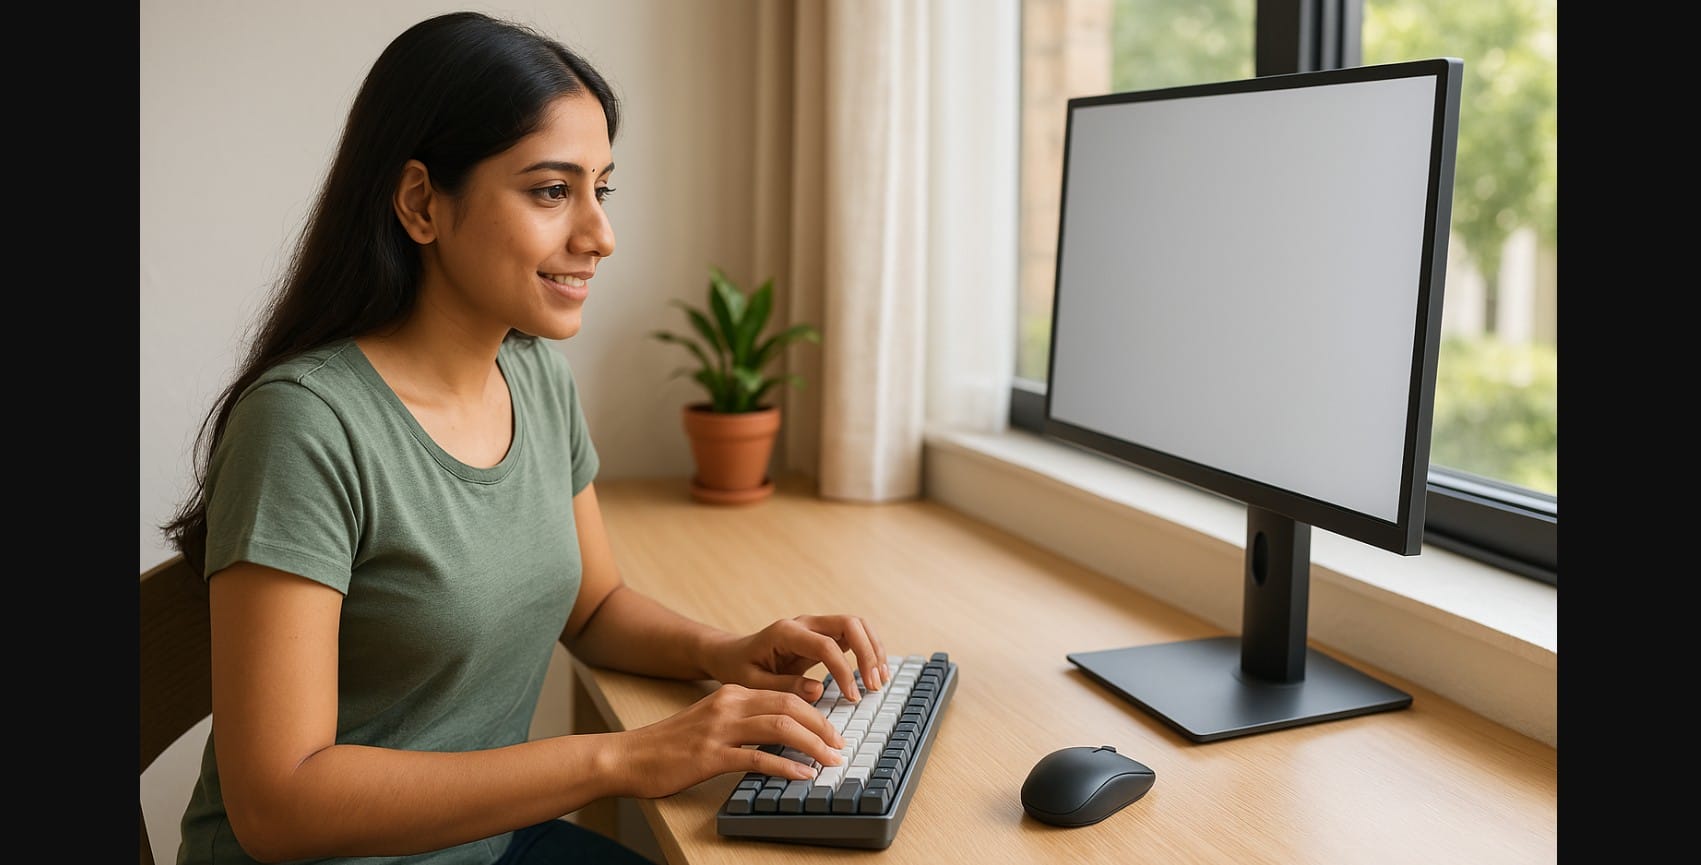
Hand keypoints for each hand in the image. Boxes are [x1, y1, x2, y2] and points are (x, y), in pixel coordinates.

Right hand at [613, 683, 845, 797]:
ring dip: (813, 745)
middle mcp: (729, 704)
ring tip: (830, 760)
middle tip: (840, 745)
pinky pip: (759, 758)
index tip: (832, 732)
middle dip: (822, 726)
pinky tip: (802, 775)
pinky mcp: (711, 755)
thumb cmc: (670, 745)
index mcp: (732, 694)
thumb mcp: (711, 722)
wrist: (629, 756)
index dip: (816, 713)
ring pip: (781, 727)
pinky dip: (787, 766)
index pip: (785, 695)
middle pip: (790, 706)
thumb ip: (743, 723)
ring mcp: (720, 729)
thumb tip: (781, 736)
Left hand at [705, 614, 888, 702]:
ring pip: (857, 625)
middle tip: (874, 685)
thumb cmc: (739, 668)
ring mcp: (815, 626)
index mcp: (785, 632)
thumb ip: (784, 687)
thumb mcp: (752, 683)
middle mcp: (804, 623)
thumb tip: (818, 691)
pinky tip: (874, 673)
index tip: (852, 697)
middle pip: (849, 624)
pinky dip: (868, 650)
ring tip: (879, 680)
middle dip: (868, 653)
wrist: (732, 654)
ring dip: (873, 649)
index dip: (843, 671)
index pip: (826, 645)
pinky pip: (853, 635)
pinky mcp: (822, 635)